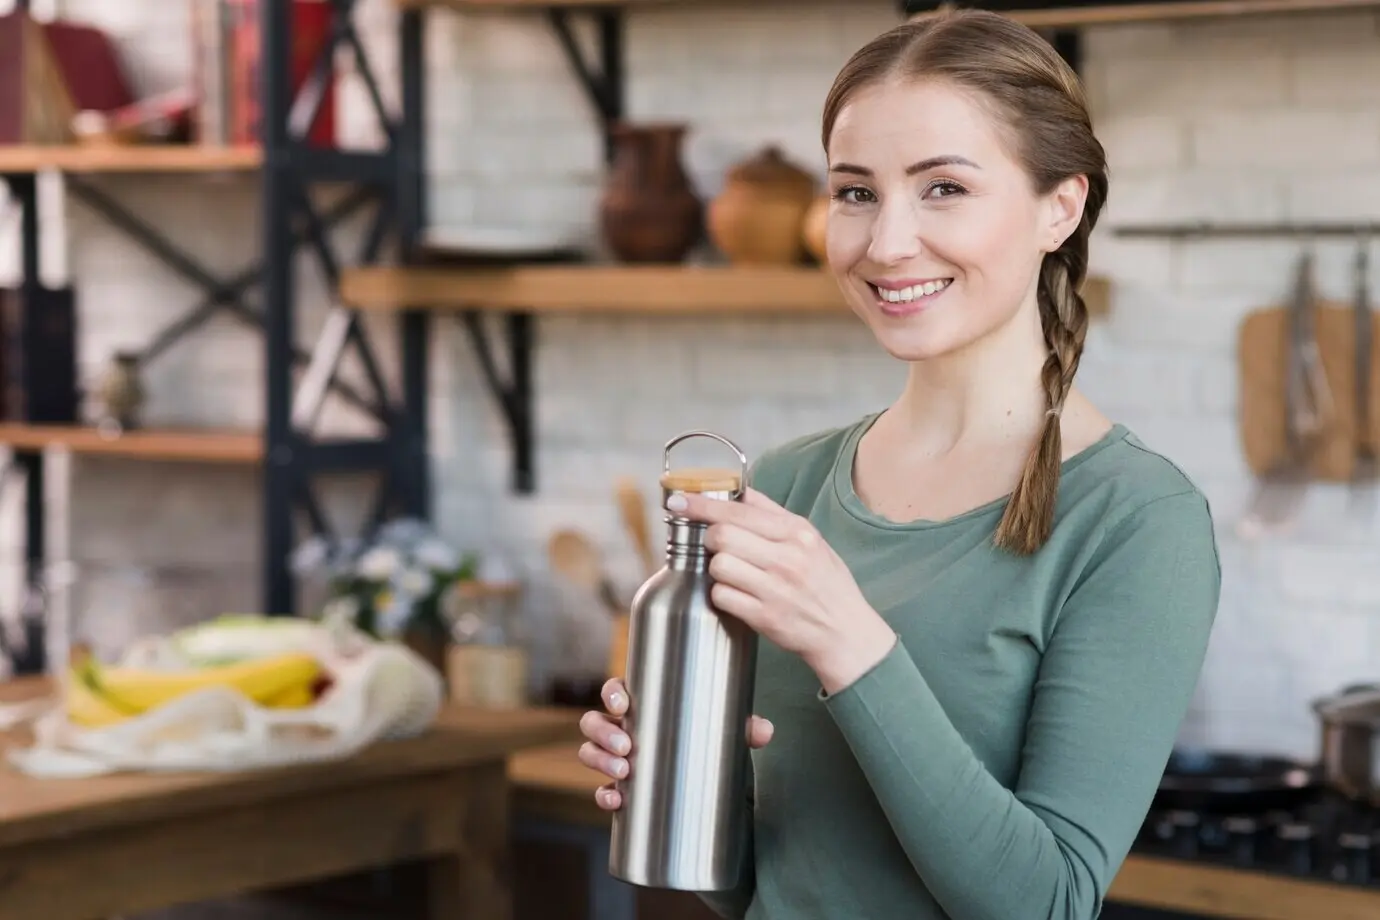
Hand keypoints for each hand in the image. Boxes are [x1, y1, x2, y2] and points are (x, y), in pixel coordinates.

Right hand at [578, 677, 774, 810]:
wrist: (701, 775)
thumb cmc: (704, 737)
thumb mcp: (723, 729)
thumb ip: (743, 726)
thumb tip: (763, 730)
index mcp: (643, 705)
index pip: (615, 690)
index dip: (612, 693)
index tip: (622, 702)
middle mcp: (623, 729)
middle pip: (594, 721)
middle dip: (604, 732)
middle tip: (627, 746)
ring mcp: (617, 758)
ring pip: (590, 752)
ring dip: (600, 760)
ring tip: (625, 772)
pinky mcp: (620, 787)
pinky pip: (601, 791)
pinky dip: (603, 797)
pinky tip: (616, 802)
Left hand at [669, 487, 897, 693]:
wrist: (845, 632)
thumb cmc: (826, 583)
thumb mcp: (811, 539)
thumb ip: (773, 514)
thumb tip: (740, 491)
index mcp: (797, 533)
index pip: (738, 511)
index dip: (702, 504)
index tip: (679, 500)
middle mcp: (787, 558)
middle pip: (721, 536)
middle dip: (710, 538)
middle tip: (716, 546)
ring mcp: (775, 589)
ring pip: (718, 566)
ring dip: (716, 568)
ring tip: (732, 573)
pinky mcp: (764, 617)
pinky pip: (722, 596)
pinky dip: (722, 594)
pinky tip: (737, 594)